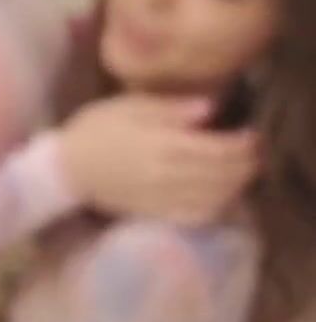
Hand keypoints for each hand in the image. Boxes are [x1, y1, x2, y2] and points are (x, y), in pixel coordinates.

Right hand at [58, 94, 258, 224]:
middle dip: (246, 164)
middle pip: (222, 175)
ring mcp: (162, 198)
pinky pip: (195, 215)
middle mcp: (167, 175)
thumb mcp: (130, 105)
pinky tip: (220, 196)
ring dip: (236, 186)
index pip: (219, 149)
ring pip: (214, 197)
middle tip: (255, 151)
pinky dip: (216, 207)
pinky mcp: (155, 213)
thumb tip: (212, 107)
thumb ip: (172, 108)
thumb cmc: (96, 129)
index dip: (244, 143)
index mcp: (163, 144)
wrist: (65, 168)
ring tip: (242, 171)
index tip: (253, 133)